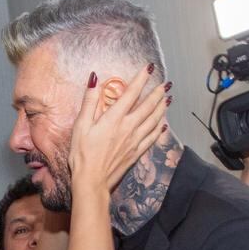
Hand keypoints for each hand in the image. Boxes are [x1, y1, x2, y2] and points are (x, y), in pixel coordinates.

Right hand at [69, 66, 168, 192]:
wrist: (92, 181)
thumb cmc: (82, 155)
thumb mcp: (81, 125)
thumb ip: (89, 102)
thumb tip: (94, 79)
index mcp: (114, 118)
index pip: (131, 93)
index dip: (141, 79)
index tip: (149, 68)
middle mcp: (128, 127)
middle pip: (148, 106)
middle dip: (158, 93)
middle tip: (166, 83)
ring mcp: (134, 141)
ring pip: (153, 120)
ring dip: (162, 108)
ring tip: (167, 99)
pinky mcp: (136, 153)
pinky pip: (152, 138)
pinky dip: (159, 129)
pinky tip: (163, 124)